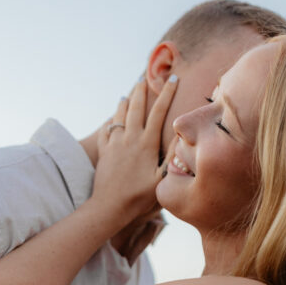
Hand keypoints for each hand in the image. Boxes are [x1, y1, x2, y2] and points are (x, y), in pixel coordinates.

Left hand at [91, 77, 178, 226]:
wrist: (109, 207)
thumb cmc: (139, 198)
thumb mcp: (161, 180)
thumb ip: (172, 157)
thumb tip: (181, 136)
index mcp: (146, 144)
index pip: (159, 112)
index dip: (167, 93)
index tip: (173, 79)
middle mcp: (129, 139)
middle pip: (136, 107)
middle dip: (142, 90)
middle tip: (144, 77)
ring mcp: (114, 144)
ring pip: (119, 116)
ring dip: (125, 102)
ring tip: (128, 94)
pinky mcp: (104, 152)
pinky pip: (107, 131)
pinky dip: (111, 121)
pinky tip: (112, 119)